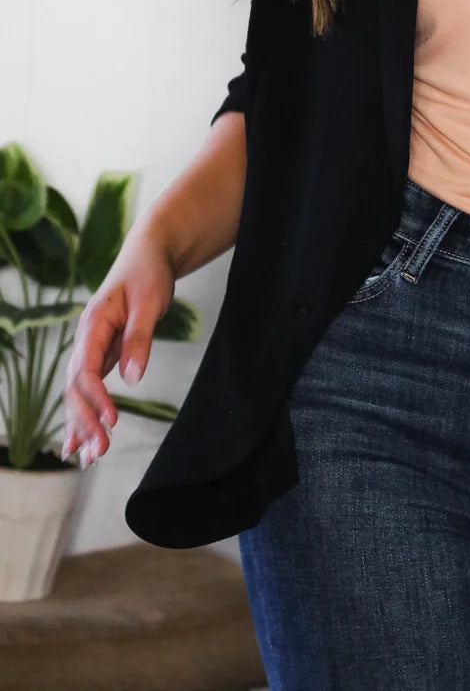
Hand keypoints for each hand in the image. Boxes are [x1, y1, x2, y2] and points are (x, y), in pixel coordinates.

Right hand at [62, 227, 175, 467]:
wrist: (148, 254)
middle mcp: (84, 338)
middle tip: (99, 453)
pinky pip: (87, 388)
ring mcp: (90, 347)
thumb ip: (140, 338)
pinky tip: (81, 442)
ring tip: (87, 459)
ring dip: (81, 424)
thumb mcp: (150, 302)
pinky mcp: (101, 353)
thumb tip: (132, 378)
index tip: (113, 422)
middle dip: (84, 421)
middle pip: (75, 387)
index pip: (86, 370)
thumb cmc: (149, 273)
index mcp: (92, 324)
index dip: (96, 399)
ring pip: (77, 392)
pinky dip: (84, 414)